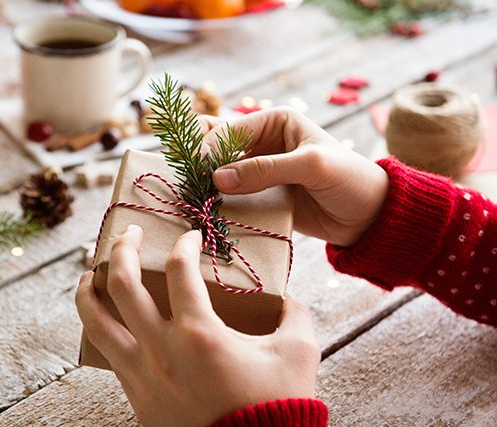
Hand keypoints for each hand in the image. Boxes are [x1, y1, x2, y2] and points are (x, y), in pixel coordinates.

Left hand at [76, 225, 320, 426]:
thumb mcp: (297, 353)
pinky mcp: (135, 394)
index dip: (185, 244)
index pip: (180, 270)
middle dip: (122, 249)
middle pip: (123, 283)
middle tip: (130, 234)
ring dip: (88, 290)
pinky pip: (105, 352)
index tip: (192, 238)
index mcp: (199, 333)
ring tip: (89, 272)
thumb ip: (294, 314)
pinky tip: (104, 319)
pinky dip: (98, 327)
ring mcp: (142, 373)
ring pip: (96, 321)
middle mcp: (161, 349)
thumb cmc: (275, 406)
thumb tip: (287, 297)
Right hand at [201, 108, 388, 246]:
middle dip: (202, 164)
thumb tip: (218, 178)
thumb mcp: (312, 167)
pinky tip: (203, 210)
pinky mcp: (260, 195)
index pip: (231, 130)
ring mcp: (260, 171)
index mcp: (276, 122)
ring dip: (205, 184)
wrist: (369, 217)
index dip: (210, 149)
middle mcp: (263, 143)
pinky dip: (217, 202)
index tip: (198, 172)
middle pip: (219, 149)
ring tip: (189, 198)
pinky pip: (231, 196)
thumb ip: (266, 170)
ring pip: (220, 173)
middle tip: (186, 182)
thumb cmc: (350, 180)